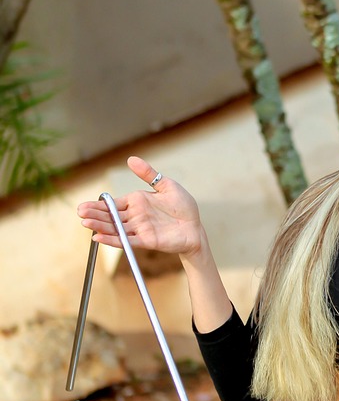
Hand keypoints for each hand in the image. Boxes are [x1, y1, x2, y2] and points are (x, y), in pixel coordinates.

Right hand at [77, 156, 203, 257]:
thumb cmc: (183, 207)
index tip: (83, 205)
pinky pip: (126, 240)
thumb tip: (131, 159)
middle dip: (94, 215)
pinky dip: (113, 239)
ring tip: (85, 223)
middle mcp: (135, 216)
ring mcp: (139, 229)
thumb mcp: (166, 185)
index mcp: (137, 202)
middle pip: (110, 216)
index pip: (113, 204)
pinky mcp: (146, 240)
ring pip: (115, 228)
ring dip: (100, 226)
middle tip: (80, 213)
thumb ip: (148, 174)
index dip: (98, 205)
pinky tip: (99, 237)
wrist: (195, 226)